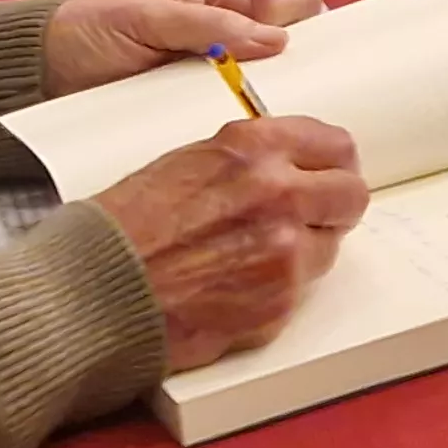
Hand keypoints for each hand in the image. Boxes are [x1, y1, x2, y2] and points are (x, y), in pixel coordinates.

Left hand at [39, 0, 326, 96]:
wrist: (45, 75)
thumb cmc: (96, 30)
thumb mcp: (149, 17)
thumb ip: (209, 21)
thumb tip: (278, 39)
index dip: (305, 13)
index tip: (304, 41)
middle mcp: (233, 31)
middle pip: (290, 41)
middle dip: (303, 61)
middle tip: (299, 87)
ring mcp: (221, 74)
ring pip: (272, 81)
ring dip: (282, 96)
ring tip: (285, 118)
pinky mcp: (204, 110)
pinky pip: (241, 114)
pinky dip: (254, 123)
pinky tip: (265, 137)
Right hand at [89, 114, 369, 370]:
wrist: (96, 290)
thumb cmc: (127, 225)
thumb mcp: (189, 161)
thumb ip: (250, 160)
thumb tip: (293, 167)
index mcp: (256, 148)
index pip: (336, 145)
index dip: (334, 162)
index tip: (329, 171)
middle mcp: (279, 193)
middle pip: (352, 195)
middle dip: (334, 205)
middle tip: (312, 215)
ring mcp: (284, 251)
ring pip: (330, 246)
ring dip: (305, 249)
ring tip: (255, 256)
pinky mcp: (279, 302)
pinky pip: (302, 290)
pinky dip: (279, 288)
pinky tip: (238, 285)